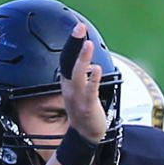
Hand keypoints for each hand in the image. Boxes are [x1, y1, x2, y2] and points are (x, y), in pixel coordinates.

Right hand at [57, 23, 108, 143]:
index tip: (78, 29)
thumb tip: (89, 64)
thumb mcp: (79, 92)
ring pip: (78, 75)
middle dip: (74, 45)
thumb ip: (83, 77)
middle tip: (79, 28)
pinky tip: (96, 68)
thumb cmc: (84, 112)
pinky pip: (89, 91)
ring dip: (82, 58)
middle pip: (69, 62)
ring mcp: (77, 97)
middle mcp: (70, 88)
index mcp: (67, 83)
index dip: (72, 44)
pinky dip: (92, 79)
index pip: (67, 59)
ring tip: (88, 44)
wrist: (85, 136)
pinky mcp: (88, 106)